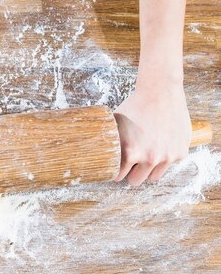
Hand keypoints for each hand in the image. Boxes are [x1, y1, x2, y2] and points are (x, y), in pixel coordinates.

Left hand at [114, 70, 190, 185]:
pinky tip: (160, 143)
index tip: (116, 170)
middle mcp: (149, 158)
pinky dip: (164, 158)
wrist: (160, 92)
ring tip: (145, 154)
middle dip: (132, 174)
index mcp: (130, 153)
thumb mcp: (116, 125)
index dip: (116, 173)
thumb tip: (94, 153)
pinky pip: (169, 165)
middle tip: (131, 164)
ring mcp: (167, 157)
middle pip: (136, 181)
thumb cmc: (134, 106)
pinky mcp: (180, 153)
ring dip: (149, 169)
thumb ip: (110, 143)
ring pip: (154, 177)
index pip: (119, 176)